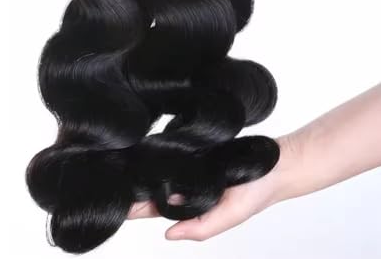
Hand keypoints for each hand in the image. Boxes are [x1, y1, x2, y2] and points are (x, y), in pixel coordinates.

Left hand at [128, 135, 296, 240]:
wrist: (275, 163)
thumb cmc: (256, 193)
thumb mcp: (229, 215)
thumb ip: (199, 228)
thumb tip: (168, 235)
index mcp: (194, 207)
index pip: (160, 209)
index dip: (138, 207)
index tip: (116, 204)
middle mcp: (190, 187)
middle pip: (156, 188)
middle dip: (135, 186)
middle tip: (109, 181)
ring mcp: (193, 168)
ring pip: (163, 169)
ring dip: (145, 168)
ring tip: (121, 165)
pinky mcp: (198, 152)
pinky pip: (176, 153)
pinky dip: (162, 154)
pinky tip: (147, 150)